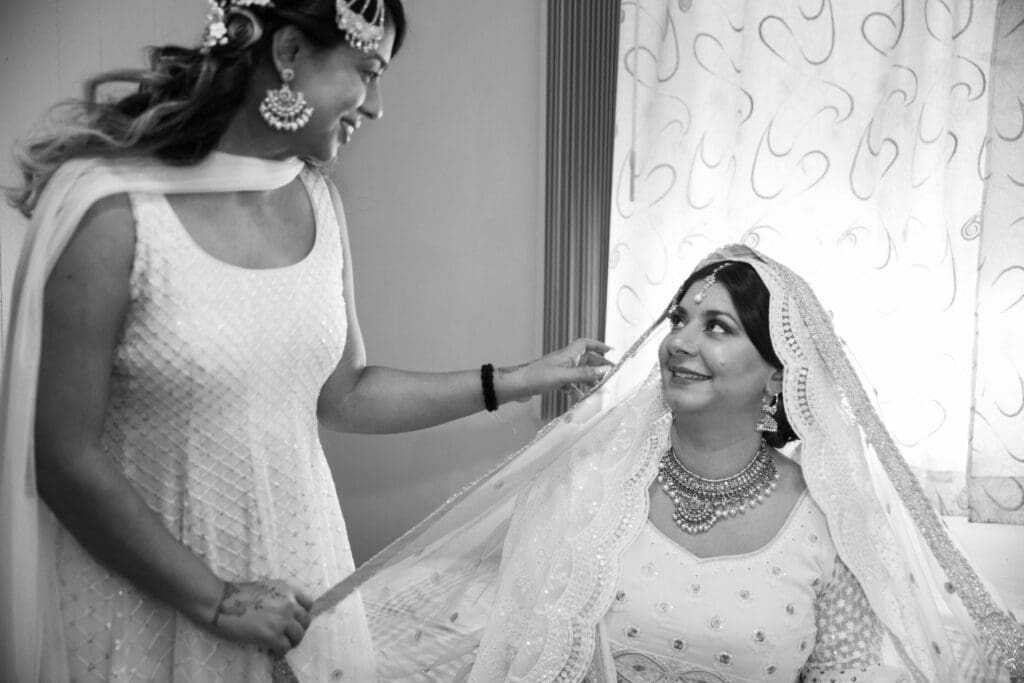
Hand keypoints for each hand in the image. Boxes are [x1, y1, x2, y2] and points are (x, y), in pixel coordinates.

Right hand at [208, 579, 312, 655]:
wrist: (220, 602)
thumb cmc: (239, 594)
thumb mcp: (268, 587)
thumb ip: (282, 596)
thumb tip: (290, 612)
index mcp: (288, 588)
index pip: (309, 603)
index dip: (303, 613)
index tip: (295, 619)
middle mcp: (289, 602)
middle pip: (306, 621)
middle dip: (298, 629)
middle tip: (288, 634)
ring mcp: (281, 619)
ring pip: (298, 636)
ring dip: (291, 642)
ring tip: (281, 643)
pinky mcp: (271, 635)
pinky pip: (285, 647)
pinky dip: (280, 651)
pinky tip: (273, 651)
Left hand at [495, 338, 612, 402]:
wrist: (516, 386)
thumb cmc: (537, 378)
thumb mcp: (563, 376)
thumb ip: (584, 374)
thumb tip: (605, 370)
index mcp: (567, 355)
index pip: (585, 344)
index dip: (598, 345)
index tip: (611, 351)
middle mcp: (564, 361)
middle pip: (585, 360)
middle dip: (598, 367)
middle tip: (610, 375)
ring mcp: (558, 371)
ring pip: (579, 374)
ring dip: (588, 380)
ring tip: (598, 390)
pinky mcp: (553, 381)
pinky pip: (569, 384)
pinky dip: (576, 390)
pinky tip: (580, 399)